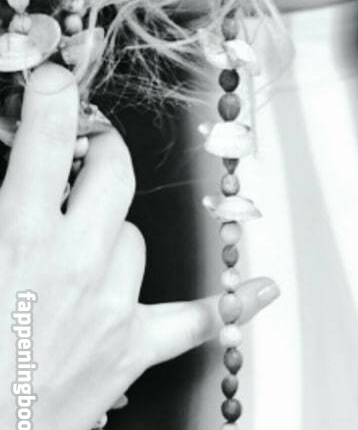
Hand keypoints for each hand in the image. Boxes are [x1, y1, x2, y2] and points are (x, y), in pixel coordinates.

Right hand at [0, 65, 277, 429]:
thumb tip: (16, 162)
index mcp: (21, 232)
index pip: (49, 135)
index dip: (54, 94)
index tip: (54, 80)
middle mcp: (75, 260)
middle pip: (115, 170)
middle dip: (98, 152)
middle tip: (79, 154)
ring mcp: (111, 305)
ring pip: (136, 234)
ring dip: (112, 230)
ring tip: (79, 246)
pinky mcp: (130, 349)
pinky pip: (194, 320)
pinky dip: (228, 304)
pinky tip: (261, 288)